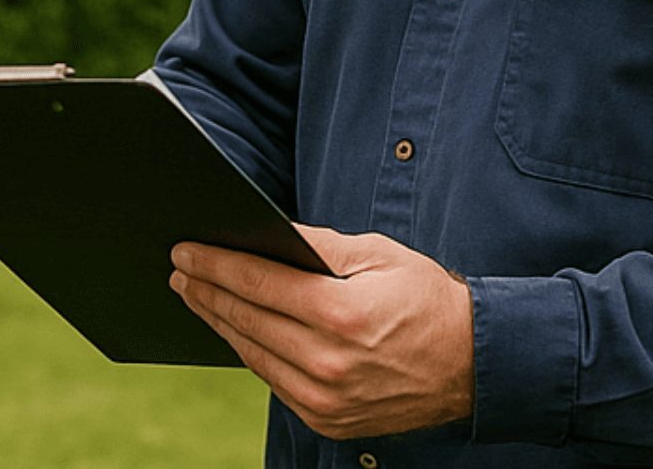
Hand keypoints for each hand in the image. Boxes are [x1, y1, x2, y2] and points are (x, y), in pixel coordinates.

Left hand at [171, 227, 472, 439]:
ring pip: (252, 354)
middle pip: (246, 319)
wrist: (474, 365)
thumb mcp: (376, 255)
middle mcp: (328, 362)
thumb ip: (317, 244)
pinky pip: (273, 382)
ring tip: (195, 296)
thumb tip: (264, 232)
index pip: (257, 283)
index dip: (214, 265)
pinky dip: (251, 354)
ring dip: (219, 322)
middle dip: (205, 291)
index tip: (184, 251)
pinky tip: (235, 331)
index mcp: (340, 314)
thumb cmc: (425, 299)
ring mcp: (327, 399)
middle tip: (178, 271)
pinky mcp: (329, 420)